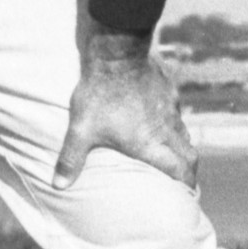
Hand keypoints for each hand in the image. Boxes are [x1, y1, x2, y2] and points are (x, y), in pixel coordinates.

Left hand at [55, 37, 196, 189]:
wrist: (118, 53)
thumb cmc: (100, 94)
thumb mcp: (81, 129)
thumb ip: (71, 159)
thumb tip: (58, 186)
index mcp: (151, 144)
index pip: (180, 171)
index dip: (187, 185)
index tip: (188, 195)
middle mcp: (167, 129)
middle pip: (189, 155)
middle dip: (189, 169)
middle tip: (184, 178)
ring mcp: (171, 108)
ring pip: (184, 133)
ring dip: (180, 146)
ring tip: (170, 152)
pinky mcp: (170, 90)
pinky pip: (176, 111)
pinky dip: (172, 122)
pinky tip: (158, 118)